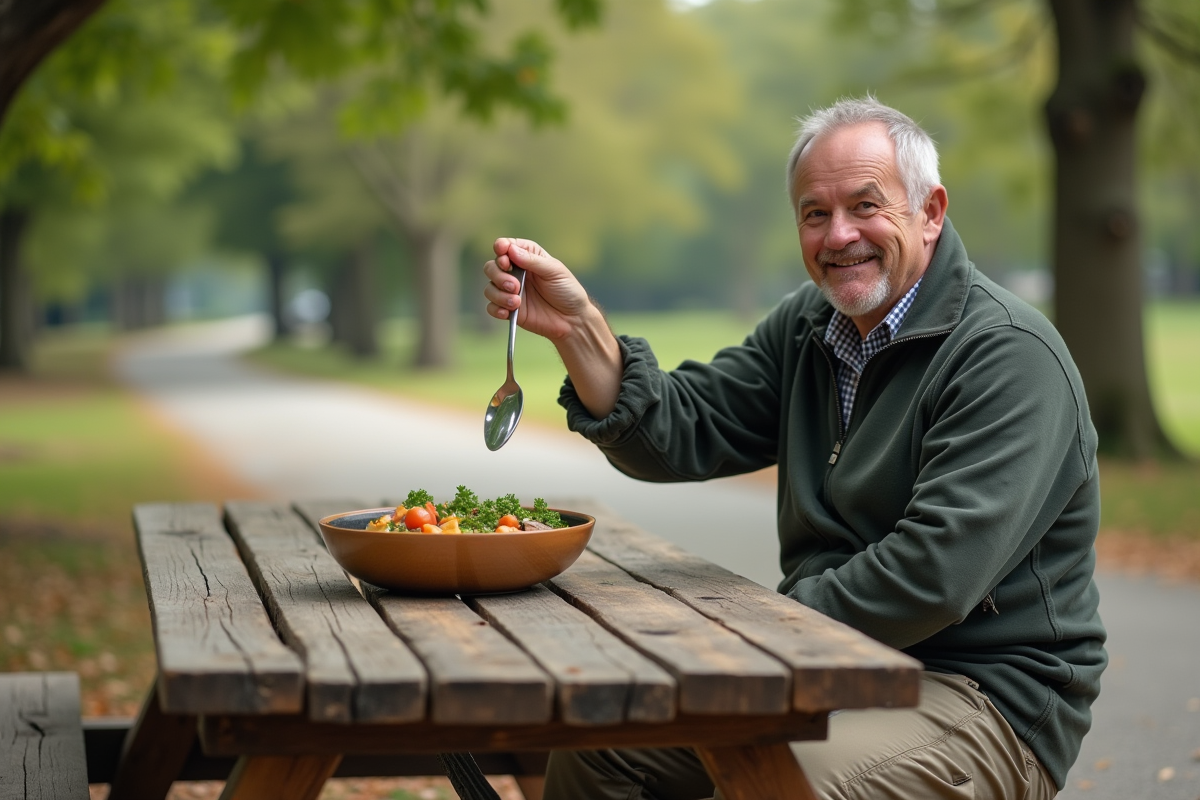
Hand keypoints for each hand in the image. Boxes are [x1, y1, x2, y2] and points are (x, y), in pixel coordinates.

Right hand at [483, 237, 623, 417]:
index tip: (506, 254)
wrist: (576, 324)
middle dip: (498, 275)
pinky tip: (511, 313)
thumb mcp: (556, 273)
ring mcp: (511, 294)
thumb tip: (509, 248)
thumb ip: (532, 261)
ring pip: (489, 288)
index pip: (507, 246)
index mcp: (530, 258)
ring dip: (498, 294)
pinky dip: (497, 310)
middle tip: (514, 284)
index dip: (503, 249)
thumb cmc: (571, 294)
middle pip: (492, 266)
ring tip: (517, 301)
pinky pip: (491, 308)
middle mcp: (518, 274)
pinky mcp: (509, 313)